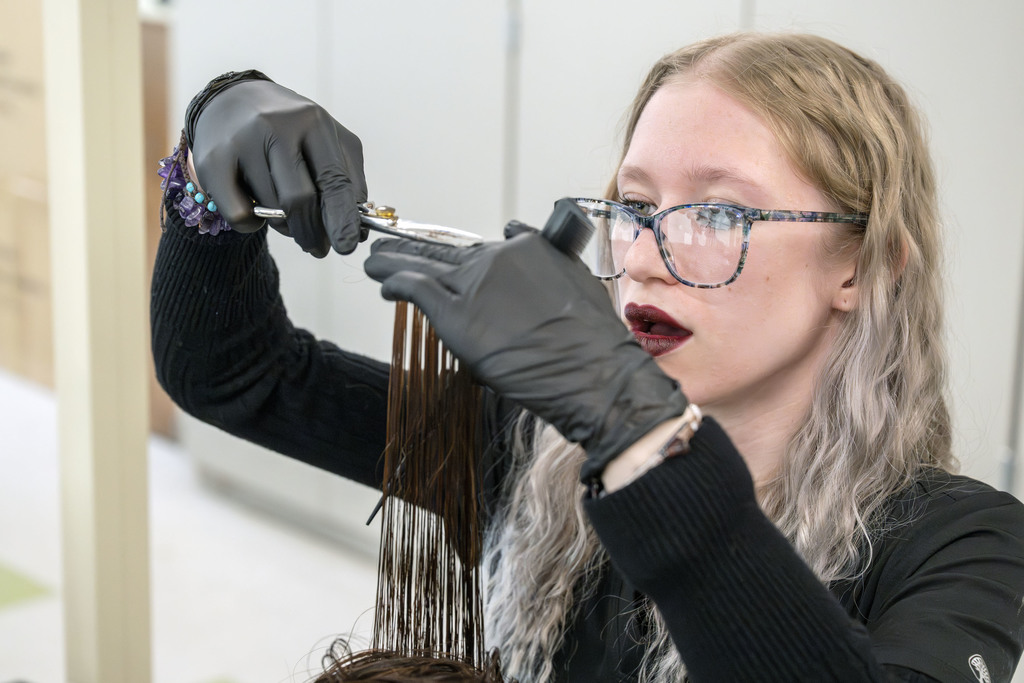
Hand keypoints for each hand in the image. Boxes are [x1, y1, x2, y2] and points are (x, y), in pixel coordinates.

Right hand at [191, 79, 366, 256]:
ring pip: (271, 211)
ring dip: (285, 226)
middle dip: (312, 233)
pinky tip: (256, 210)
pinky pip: (239, 215)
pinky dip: (252, 225)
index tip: (347, 245)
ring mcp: (242, 142)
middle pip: (300, 201)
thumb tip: (358, 227)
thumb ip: (348, 179)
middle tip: (318, 247)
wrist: (231, 101)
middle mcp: (276, 126)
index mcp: (313, 121)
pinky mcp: (212, 160)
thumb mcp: (327, 140)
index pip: (333, 180)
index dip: (342, 219)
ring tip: (285, 214)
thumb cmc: (289, 129)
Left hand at [363, 226, 688, 484]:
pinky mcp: (455, 314)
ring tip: (374, 260)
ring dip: (393, 262)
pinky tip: (384, 285)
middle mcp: (496, 258)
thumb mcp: (575, 279)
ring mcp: (473, 285)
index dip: (460, 259)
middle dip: (413, 249)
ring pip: (422, 264)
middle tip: (388, 247)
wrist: (591, 370)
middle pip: (446, 251)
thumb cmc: (591, 337)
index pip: (482, 250)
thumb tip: (516, 230)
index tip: (445, 260)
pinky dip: (395, 282)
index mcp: (526, 248)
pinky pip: (415, 289)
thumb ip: (544, 256)